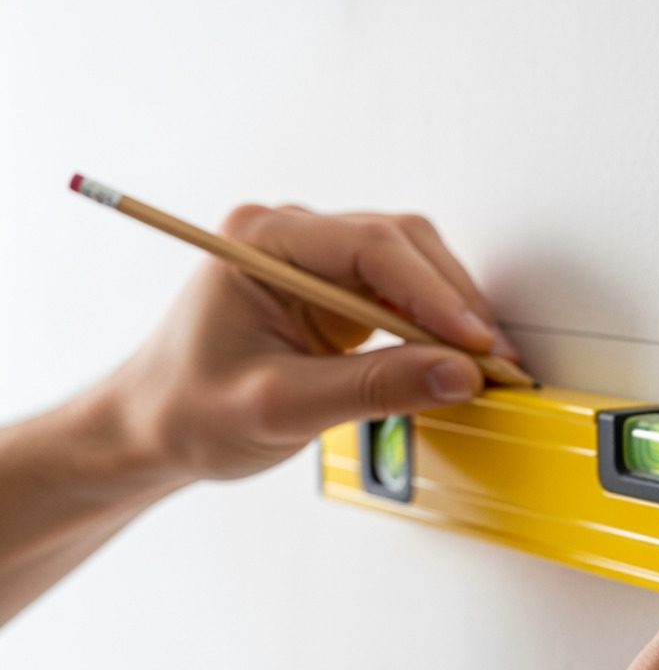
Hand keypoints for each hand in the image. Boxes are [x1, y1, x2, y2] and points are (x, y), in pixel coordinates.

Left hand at [102, 205, 517, 484]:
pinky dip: (437, 329)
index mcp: (261, 242)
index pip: (369, 247)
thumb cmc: (186, 409)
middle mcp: (293, 239)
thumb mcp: (281, 406)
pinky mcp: (340, 295)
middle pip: (403, 247)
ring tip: (482, 366)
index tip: (472, 342)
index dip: (431, 294)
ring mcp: (319, 264)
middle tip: (492, 360)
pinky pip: (406, 296)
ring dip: (453, 315)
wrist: (155, 430)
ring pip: (415, 266)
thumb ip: (372, 388)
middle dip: (454, 304)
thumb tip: (454, 374)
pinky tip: (454, 361)